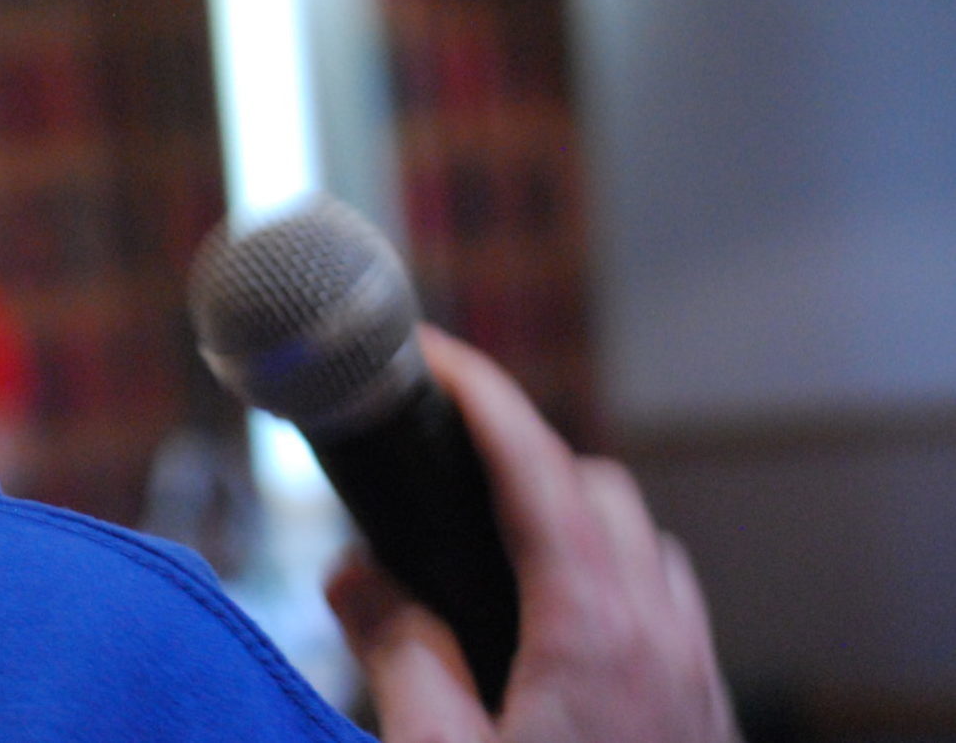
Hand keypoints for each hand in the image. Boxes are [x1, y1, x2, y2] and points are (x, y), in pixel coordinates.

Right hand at [325, 327, 739, 742]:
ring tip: (494, 545)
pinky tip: (558, 630)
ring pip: (643, 545)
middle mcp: (661, 636)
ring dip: (575, 519)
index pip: (535, 466)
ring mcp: (695, 677)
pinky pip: (670, 608)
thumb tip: (355, 573)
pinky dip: (613, 578)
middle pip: (597, 488)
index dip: (480, 392)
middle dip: (521, 452)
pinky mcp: (705, 719)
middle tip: (442, 462)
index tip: (430, 352)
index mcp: (592, 629)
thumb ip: (398, 655)